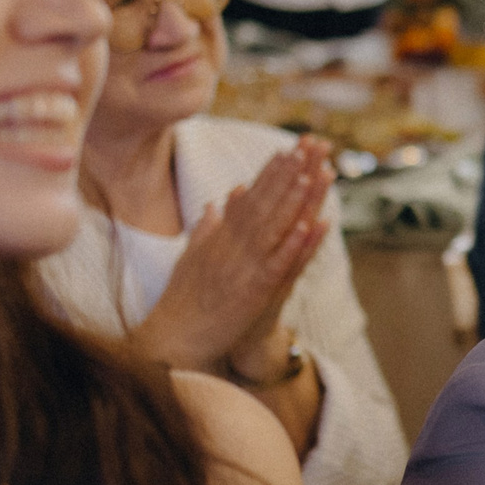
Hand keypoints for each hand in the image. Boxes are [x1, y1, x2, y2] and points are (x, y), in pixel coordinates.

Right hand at [131, 139, 332, 374]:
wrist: (173, 338)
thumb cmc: (182, 300)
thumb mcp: (193, 257)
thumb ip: (207, 228)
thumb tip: (217, 202)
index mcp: (220, 237)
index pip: (249, 198)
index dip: (270, 173)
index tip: (288, 149)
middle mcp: (230, 245)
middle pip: (264, 203)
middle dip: (287, 173)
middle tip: (308, 146)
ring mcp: (241, 267)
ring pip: (272, 227)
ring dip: (292, 200)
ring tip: (311, 173)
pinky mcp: (251, 291)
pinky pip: (276, 264)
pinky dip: (293, 245)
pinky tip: (310, 227)